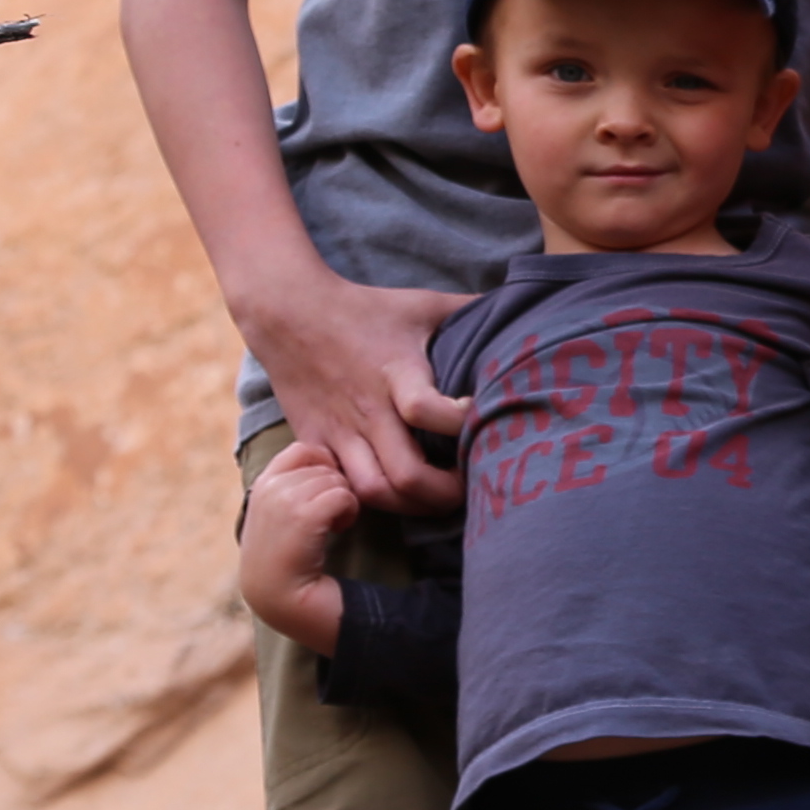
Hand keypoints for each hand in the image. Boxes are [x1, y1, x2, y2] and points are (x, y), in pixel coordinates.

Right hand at [239, 441, 360, 653]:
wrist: (281, 598)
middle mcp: (268, 487)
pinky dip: (349, 512)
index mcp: (262, 483)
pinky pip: (343, 495)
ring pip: (336, 479)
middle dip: (335, 487)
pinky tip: (339, 531)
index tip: (327, 493)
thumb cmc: (288, 558)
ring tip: (333, 527)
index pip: (302, 449)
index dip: (325, 465)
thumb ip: (293, 485)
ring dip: (343, 501)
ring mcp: (282, 500)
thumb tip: (328, 458)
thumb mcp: (280, 514)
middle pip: (325, 464)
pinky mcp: (302, 516)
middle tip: (330, 518)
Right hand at [240, 267, 470, 507]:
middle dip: (446, 493)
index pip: (427, 410)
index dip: (462, 423)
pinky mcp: (314, 442)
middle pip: (406, 474)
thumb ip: (470, 310)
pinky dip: (368, 503)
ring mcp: (338, 431)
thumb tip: (522, 308)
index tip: (482, 418)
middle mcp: (367, 408)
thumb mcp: (421, 303)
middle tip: (471, 489)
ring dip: (410, 506)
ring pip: (374, 492)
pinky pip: (341, 487)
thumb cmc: (364, 308)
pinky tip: (394, 498)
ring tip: (435, 499)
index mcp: (396, 372)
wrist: (287, 312)